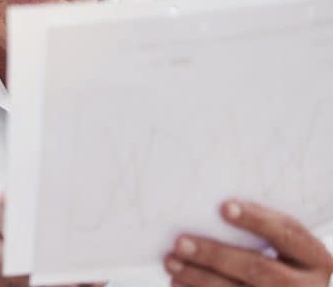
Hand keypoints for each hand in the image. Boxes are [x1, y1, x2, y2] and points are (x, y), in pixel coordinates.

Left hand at [165, 199, 332, 286]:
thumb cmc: (278, 256)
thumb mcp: (281, 242)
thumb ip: (258, 227)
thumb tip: (211, 207)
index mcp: (314, 258)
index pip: (287, 235)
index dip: (257, 221)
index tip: (224, 207)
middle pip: (259, 270)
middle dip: (216, 255)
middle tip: (180, 242)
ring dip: (199, 278)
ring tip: (171, 262)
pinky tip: (177, 283)